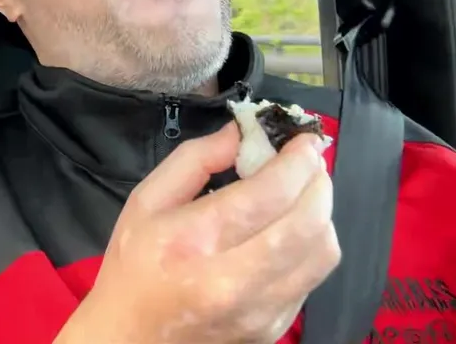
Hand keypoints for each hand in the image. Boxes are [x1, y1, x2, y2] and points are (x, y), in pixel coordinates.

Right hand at [56, 123, 338, 343]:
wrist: (132, 338)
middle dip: (319, 182)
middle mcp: (233, 279)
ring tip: (302, 194)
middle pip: (307, 222)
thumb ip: (195, 160)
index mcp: (193, 240)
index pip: (268, 193)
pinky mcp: (276, 327)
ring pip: (323, 252)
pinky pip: (314, 277)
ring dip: (322, 213)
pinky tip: (288, 232)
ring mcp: (260, 309)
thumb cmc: (133, 265)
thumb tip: (243, 132)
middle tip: (309, 162)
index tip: (304, 140)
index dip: (297, 160)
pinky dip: (310, 246)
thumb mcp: (146, 201)